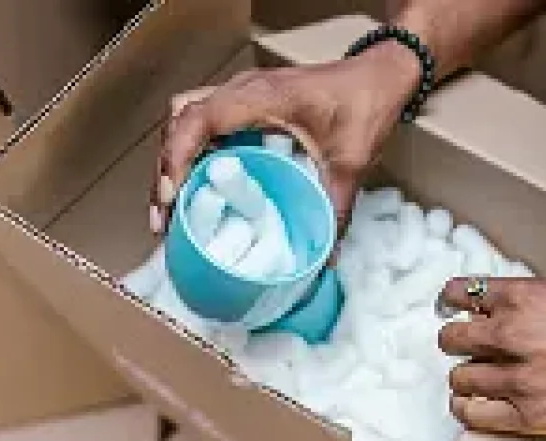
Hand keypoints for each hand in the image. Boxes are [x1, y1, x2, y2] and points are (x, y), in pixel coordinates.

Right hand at [151, 40, 422, 232]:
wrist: (380, 75)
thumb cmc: (365, 104)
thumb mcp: (351, 162)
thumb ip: (336, 211)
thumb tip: (325, 259)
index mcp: (261, 97)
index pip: (198, 119)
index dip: (177, 157)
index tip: (172, 196)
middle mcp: (242, 90)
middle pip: (180, 121)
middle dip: (165, 168)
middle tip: (164, 215)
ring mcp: (242, 93)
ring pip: (186, 117)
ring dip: (174, 156)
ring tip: (172, 203)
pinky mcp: (248, 101)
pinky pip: (204, 118)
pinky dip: (192, 148)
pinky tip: (198, 182)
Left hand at [436, 278, 545, 435]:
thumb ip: (530, 301)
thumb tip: (495, 309)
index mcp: (525, 297)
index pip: (461, 294)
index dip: (453, 302)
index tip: (453, 307)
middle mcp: (515, 334)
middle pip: (452, 338)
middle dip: (457, 340)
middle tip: (466, 345)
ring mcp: (520, 378)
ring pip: (459, 378)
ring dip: (465, 376)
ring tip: (478, 376)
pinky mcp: (529, 416)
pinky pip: (474, 414)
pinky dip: (469, 408)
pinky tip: (476, 403)